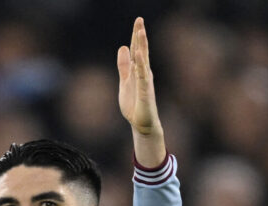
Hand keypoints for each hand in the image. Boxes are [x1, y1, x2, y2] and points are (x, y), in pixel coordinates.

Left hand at [117, 17, 160, 135]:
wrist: (141, 123)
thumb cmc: (134, 104)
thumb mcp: (125, 82)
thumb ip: (123, 66)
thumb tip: (122, 47)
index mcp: (138, 70)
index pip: (136, 50)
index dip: (136, 36)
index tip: (138, 21)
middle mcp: (143, 73)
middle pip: (141, 50)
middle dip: (140, 35)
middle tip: (140, 20)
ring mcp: (145, 81)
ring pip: (143, 60)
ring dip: (142, 45)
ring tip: (141, 31)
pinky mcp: (145, 90)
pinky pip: (142, 75)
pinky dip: (141, 64)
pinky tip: (139, 54)